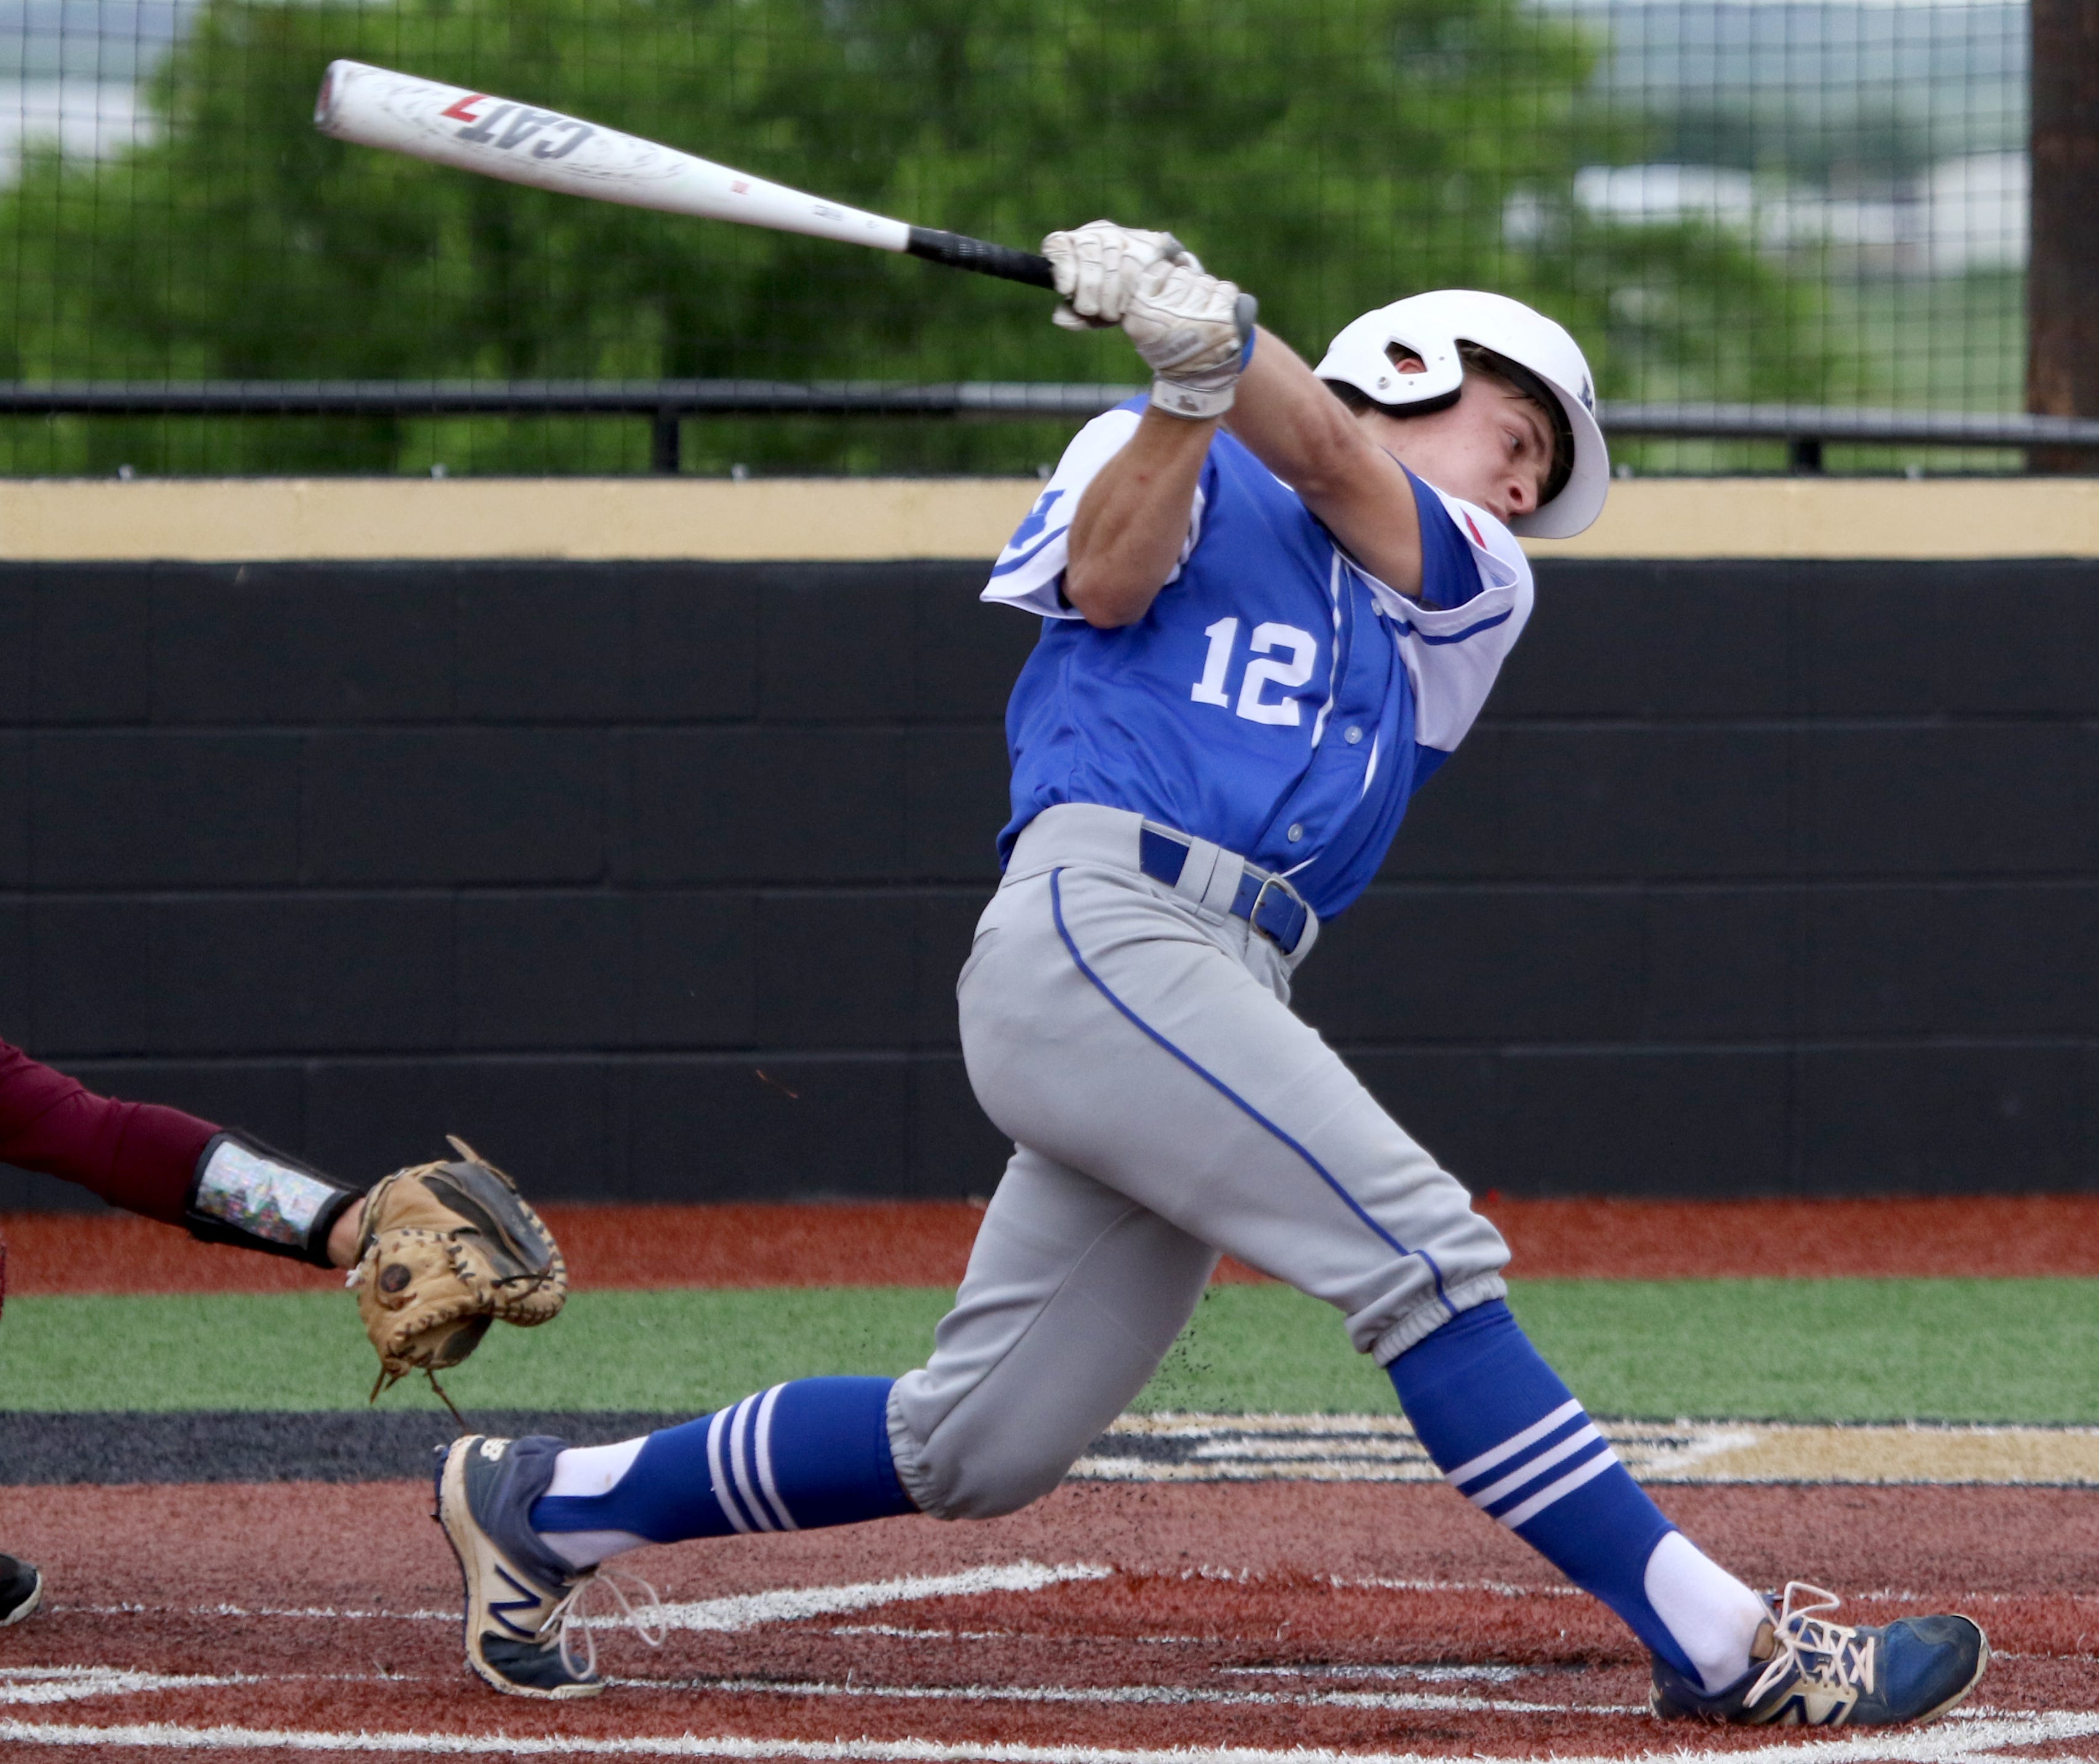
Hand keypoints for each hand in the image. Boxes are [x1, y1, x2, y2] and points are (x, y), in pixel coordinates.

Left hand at [1041, 220, 1197, 331]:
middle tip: (1091, 309)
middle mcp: (1098, 233)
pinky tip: (1125, 306)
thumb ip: (1074, 316)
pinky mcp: (1149, 243)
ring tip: (1111, 312)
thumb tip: (1059, 317)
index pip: (1058, 243)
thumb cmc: (1115, 301)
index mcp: (1075, 245)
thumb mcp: (1093, 313)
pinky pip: (1133, 268)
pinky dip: (1126, 293)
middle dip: (1087, 288)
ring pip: (1110, 260)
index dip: (1061, 265)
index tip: (1066, 289)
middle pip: (1086, 251)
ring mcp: (1124, 236)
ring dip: (1108, 295)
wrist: (1160, 291)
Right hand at [1122, 259, 1258, 418]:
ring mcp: (1195, 318)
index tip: (1170, 301)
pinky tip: (1218, 316)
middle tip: (1189, 314)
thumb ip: (1151, 289)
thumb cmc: (1169, 346)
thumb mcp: (1146, 322)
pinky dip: (1226, 300)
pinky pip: (1227, 290)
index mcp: (1142, 312)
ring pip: (1206, 281)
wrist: (1194, 383)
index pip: (1160, 271)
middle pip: (1184, 274)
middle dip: (1189, 288)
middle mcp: (1166, 314)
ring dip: (1208, 295)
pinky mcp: (1220, 322)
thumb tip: (1173, 256)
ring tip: (1203, 318)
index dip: (1168, 281)